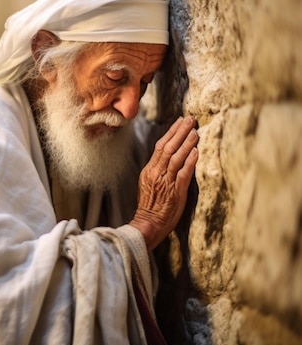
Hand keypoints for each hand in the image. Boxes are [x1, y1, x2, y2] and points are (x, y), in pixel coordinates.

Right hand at [130, 116, 198, 250]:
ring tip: (195, 131)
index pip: (159, 147)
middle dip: (180, 132)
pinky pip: (183, 174)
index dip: (171, 133)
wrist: (147, 224)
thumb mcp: (148, 185)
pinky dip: (189, 162)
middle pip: (167, 147)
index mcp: (149, 171)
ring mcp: (165, 182)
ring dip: (186, 143)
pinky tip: (196, 151)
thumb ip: (157, 171)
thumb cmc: (150, 207)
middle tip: (190, 119)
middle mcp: (156, 174)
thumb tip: (168, 158)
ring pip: (175, 158)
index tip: (180, 122)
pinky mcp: (175, 192)